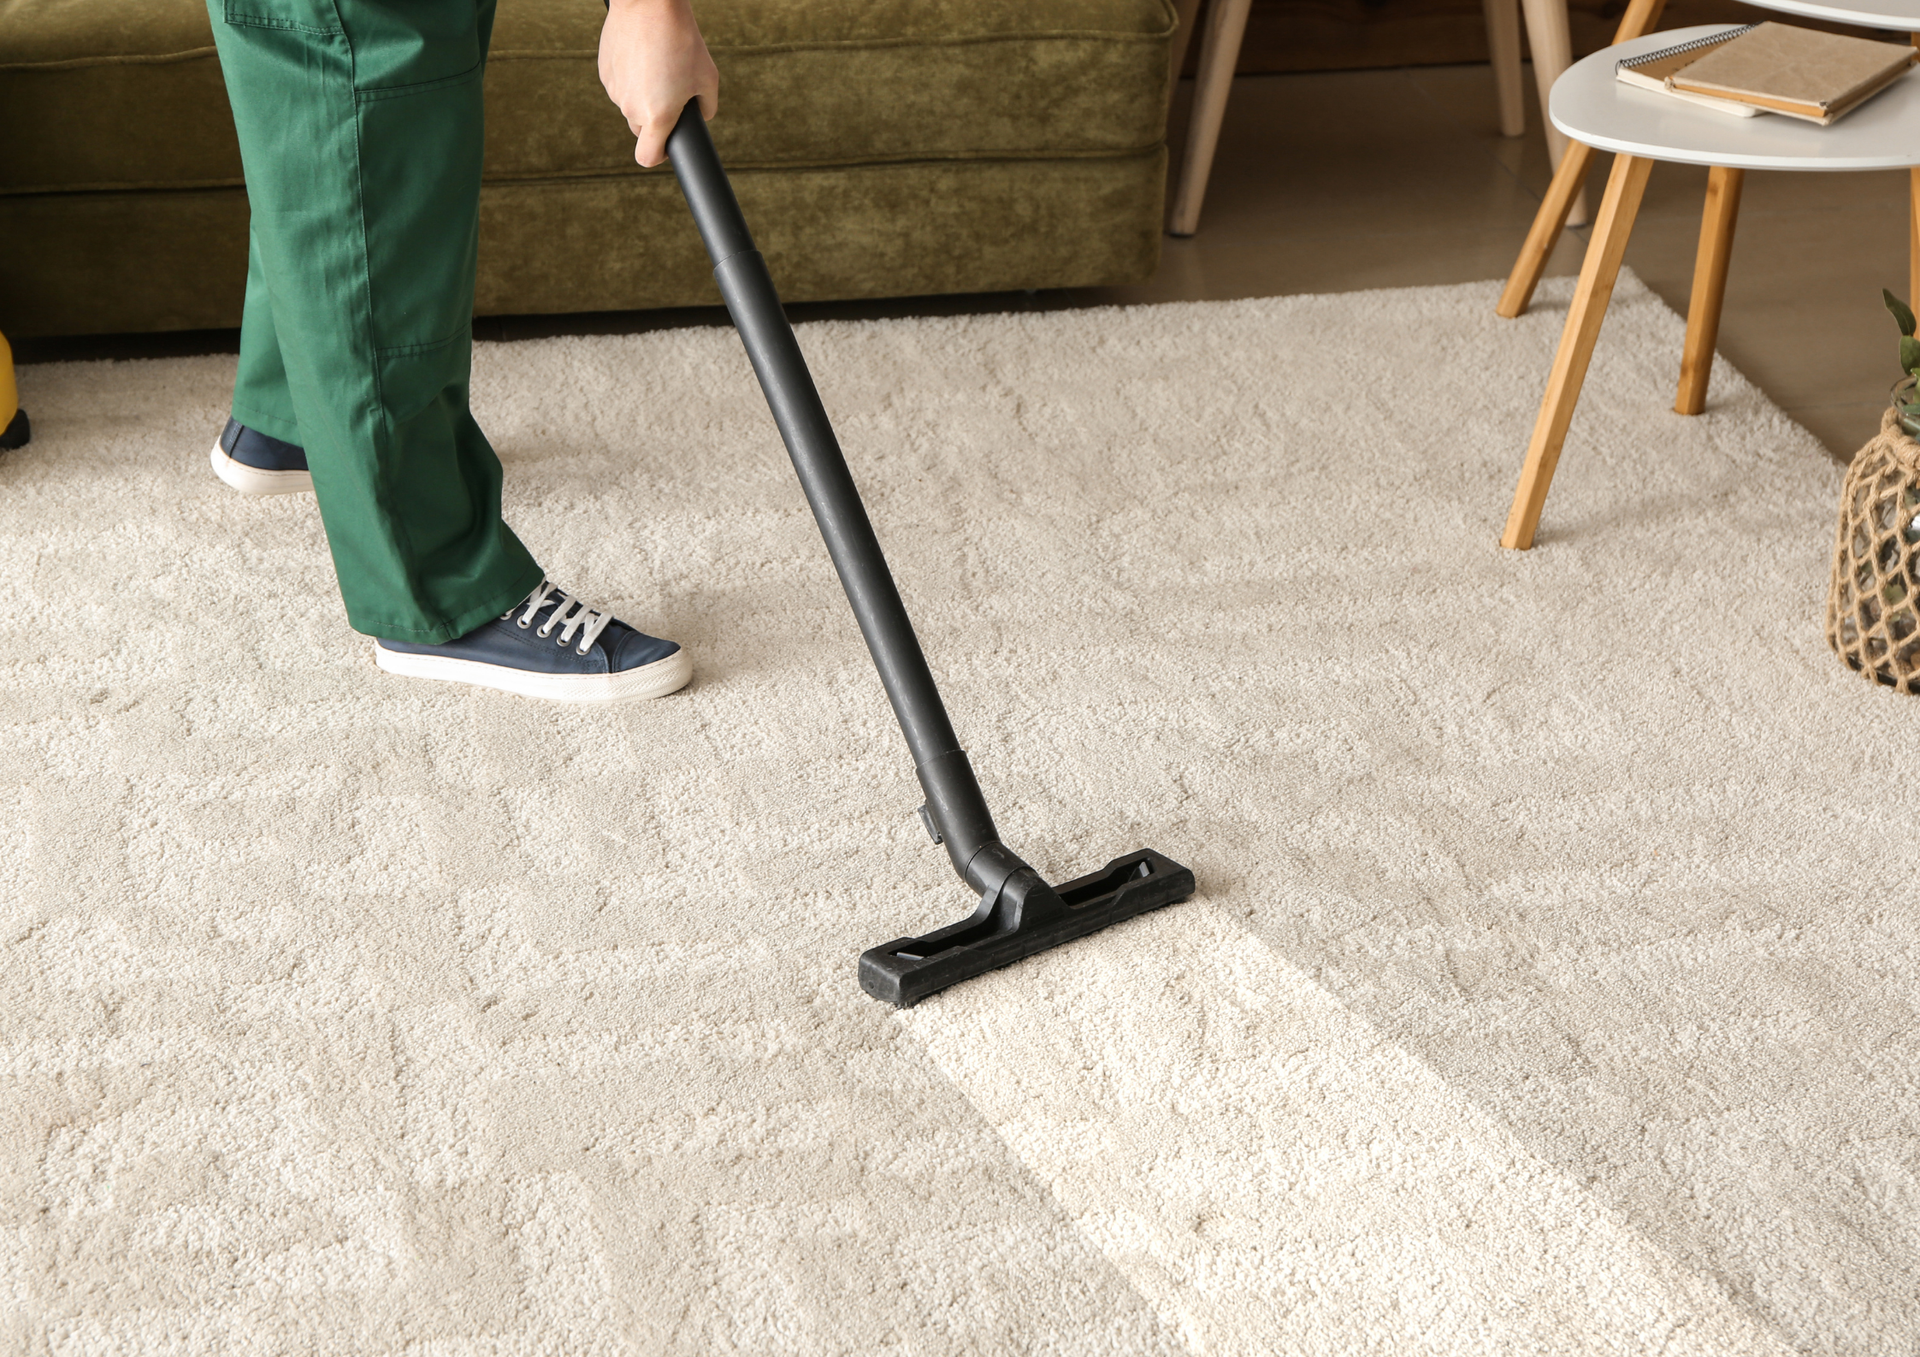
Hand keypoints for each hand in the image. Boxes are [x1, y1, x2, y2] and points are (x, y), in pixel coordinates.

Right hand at [599, 0, 718, 167]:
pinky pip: (619, 85)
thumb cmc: (683, 40)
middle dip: (656, 119)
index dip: (659, 155)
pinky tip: (643, 57)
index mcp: (657, 116)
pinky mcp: (604, 71)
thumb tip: (699, 117)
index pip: (647, 157)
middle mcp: (631, 108)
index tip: (666, 145)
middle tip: (671, 91)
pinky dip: (631, 78)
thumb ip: (706, 108)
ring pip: (630, 105)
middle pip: (641, 129)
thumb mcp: (708, 78)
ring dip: (643, 95)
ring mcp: (614, 89)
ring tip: (659, 66)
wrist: (650, 4)